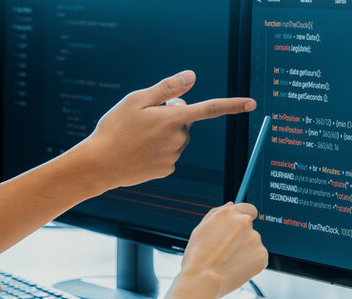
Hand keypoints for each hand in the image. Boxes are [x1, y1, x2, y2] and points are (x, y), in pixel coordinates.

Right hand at [77, 70, 256, 188]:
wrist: (99, 164)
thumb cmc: (114, 128)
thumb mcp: (137, 100)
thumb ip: (167, 89)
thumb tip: (192, 76)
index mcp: (173, 119)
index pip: (210, 109)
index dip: (232, 105)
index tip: (251, 103)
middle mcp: (178, 139)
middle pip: (185, 122)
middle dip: (171, 116)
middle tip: (143, 119)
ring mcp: (174, 156)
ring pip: (177, 138)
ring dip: (164, 134)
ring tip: (137, 137)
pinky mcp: (167, 169)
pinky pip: (169, 154)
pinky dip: (158, 150)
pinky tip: (139, 151)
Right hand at [180, 202, 267, 297]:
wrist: (202, 280)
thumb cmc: (197, 257)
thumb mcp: (200, 229)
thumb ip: (217, 214)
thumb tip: (231, 205)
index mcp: (229, 213)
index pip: (248, 209)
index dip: (245, 218)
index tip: (241, 228)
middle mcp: (244, 222)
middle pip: (250, 228)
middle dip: (242, 238)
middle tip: (227, 253)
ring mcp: (255, 238)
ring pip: (253, 244)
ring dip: (246, 251)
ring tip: (228, 263)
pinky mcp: (262, 255)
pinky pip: (258, 258)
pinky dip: (251, 264)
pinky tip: (236, 269)